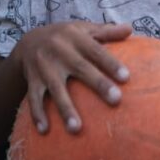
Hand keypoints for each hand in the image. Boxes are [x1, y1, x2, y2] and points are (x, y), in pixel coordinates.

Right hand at [12, 21, 131, 133]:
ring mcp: (44, 67)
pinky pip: (34, 98)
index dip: (110, 63)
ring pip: (56, 88)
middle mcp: (59, 51)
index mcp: (75, 37)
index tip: (126, 78)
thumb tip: (130, 29)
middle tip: (116, 100)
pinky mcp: (32, 80)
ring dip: (66, 108)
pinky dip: (37, 114)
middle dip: (98, 84)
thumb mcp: (83, 28)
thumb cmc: (65, 37)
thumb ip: (106, 31)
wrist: (28, 40)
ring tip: (77, 129)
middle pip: (81, 68)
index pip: (96, 50)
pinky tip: (45, 130)